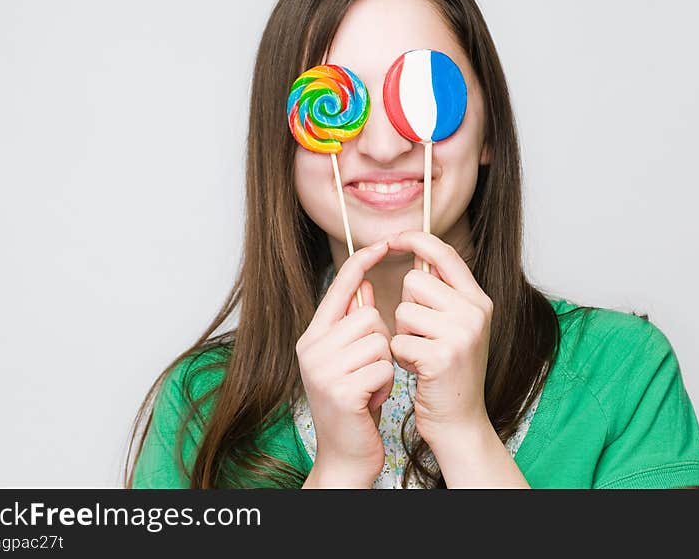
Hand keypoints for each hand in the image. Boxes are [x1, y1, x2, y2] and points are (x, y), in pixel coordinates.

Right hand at [296, 240, 394, 487]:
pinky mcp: (339, 390)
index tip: (381, 243)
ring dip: (385, 366)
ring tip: (371, 387)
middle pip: (368, 316)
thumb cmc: (355, 403)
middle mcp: (311, 348)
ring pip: (379, 341)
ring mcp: (322, 369)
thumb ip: (353, 324)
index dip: (360, 263)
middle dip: (382, 342)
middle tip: (370, 371)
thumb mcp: (351, 359)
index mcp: (313, 336)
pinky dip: (386, 385)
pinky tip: (372, 402)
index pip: (339, 288)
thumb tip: (366, 284)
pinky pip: (382, 367)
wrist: (346, 454)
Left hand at [387, 231, 493, 448]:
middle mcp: (475, 312)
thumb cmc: (447, 372)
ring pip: (402, 310)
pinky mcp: (441, 356)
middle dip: (406, 307)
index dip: (416, 240)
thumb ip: (442, 293)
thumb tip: (417, 255)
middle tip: (422, 335)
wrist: (459, 421)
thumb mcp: (455, 326)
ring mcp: (461, 333)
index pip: (444, 253)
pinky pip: (398, 340)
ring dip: (402, 333)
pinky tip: (418, 370)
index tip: (393, 238)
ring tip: (421, 353)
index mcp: (478, 300)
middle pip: (414, 281)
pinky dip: (401, 357)